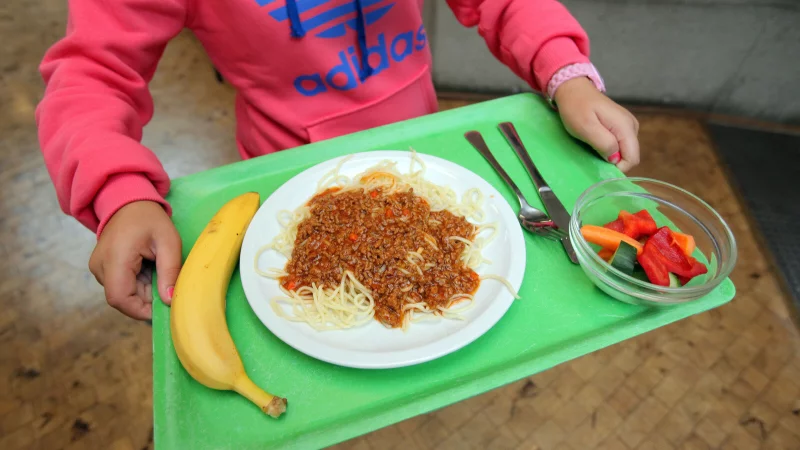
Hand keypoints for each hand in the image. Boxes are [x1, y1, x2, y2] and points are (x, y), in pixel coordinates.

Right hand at [89, 201, 181, 319]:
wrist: (126, 201)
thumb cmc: (149, 218)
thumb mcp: (169, 241)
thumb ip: (170, 271)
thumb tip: (169, 300)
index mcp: (114, 258)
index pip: (120, 298)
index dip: (141, 310)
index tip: (163, 307)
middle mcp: (99, 266)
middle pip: (122, 298)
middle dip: (147, 298)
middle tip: (165, 283)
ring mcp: (97, 267)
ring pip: (122, 293)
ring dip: (143, 290)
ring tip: (156, 269)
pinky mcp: (100, 268)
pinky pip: (120, 285)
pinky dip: (137, 283)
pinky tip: (147, 268)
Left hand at [554, 77, 639, 171]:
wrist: (573, 89)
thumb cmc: (576, 107)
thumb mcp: (586, 128)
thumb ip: (604, 143)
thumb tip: (615, 158)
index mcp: (626, 127)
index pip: (632, 159)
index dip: (617, 167)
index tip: (599, 164)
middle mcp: (632, 126)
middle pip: (630, 156)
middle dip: (613, 161)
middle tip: (593, 154)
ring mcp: (628, 125)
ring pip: (624, 151)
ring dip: (610, 154)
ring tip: (592, 146)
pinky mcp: (622, 125)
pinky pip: (620, 144)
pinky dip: (609, 147)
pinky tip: (596, 141)